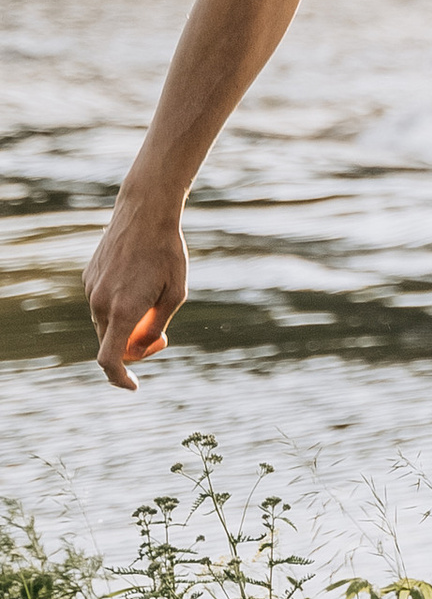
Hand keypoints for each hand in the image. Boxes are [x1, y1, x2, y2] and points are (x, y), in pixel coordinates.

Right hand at [84, 184, 188, 391]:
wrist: (144, 213)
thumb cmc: (167, 253)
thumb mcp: (175, 294)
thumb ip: (157, 326)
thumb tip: (141, 349)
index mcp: (123, 310)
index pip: (109, 360)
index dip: (119, 378)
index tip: (133, 386)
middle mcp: (100, 303)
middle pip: (111, 343)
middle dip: (134, 348)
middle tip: (161, 338)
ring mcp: (91, 290)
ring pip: (105, 324)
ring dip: (126, 326)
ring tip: (153, 303)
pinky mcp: (88, 277)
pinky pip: (101, 303)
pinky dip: (117, 306)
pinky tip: (137, 282)